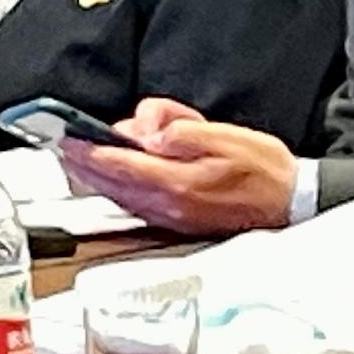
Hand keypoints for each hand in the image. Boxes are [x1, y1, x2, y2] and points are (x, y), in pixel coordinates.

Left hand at [54, 97, 300, 236]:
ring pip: (119, 196)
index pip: (119, 164)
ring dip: (98, 177)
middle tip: (66, 146)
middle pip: (110, 184)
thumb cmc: (263, 168)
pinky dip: (117, 189)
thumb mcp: (226, 136)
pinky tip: (115, 179)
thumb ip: (183, 131)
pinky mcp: (176, 222)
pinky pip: (134, 205)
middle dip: (85, 164)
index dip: (89, 150)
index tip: (68, 138)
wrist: (288, 203)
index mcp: (176, 181)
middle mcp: (166, 204)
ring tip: (83, 158)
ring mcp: (169, 217)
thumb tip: (147, 131)